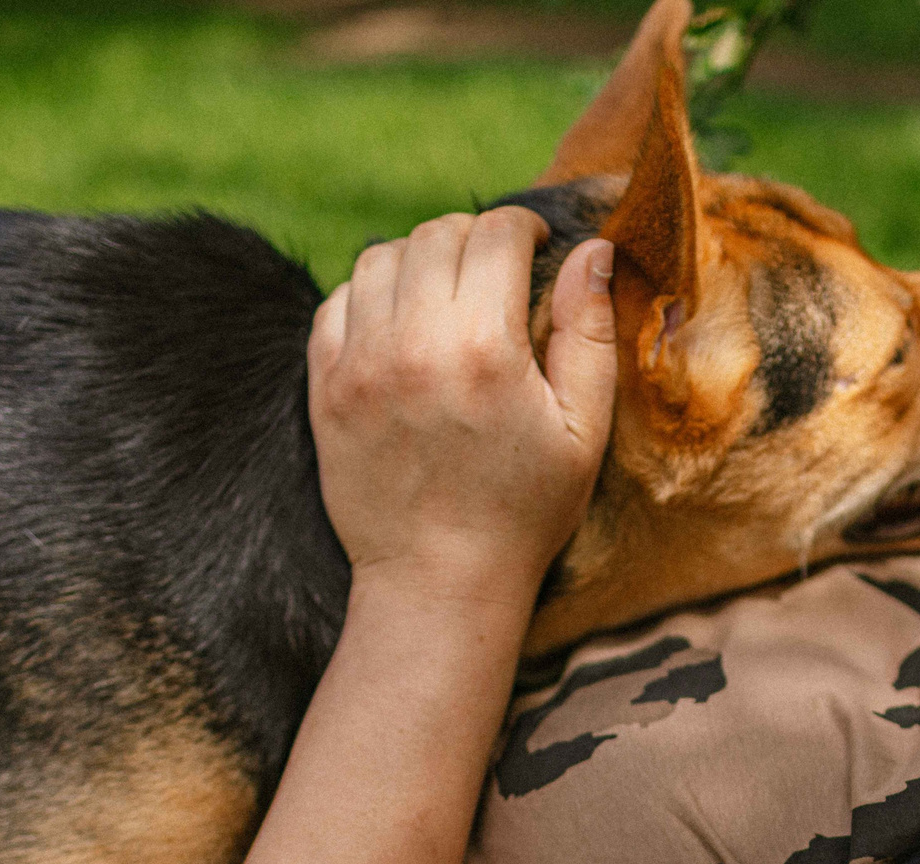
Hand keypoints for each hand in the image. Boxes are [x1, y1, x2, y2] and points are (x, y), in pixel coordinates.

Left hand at [308, 209, 616, 611]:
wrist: (438, 580)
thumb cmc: (524, 511)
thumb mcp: (583, 430)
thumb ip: (589, 332)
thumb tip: (594, 252)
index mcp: (486, 349)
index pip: (496, 234)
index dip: (525, 226)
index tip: (538, 243)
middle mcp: (414, 345)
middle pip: (437, 234)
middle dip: (474, 237)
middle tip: (496, 269)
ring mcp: (359, 365)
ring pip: (380, 257)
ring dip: (418, 259)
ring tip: (446, 291)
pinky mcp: (325, 388)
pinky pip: (338, 302)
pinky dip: (369, 294)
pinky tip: (401, 322)